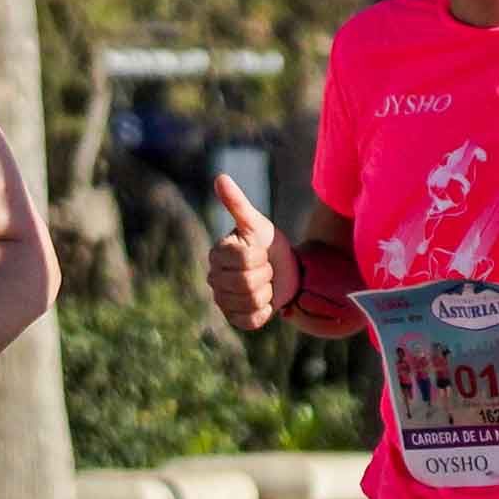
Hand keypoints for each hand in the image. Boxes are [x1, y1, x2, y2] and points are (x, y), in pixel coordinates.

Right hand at [206, 174, 290, 330]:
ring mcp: (222, 300)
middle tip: (266, 268)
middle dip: (266, 275)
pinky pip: (249, 321)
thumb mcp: (257, 223)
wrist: (284, 269)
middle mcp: (214, 278)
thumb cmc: (267, 243)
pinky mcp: (234, 318)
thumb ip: (237, 204)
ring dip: (267, 293)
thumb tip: (220, 177)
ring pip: (250, 302)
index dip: (260, 257)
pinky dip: (264, 312)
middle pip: (246, 283)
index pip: (244, 260)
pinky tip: (265, 301)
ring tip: (265, 283)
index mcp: (217, 254)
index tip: (261, 251)